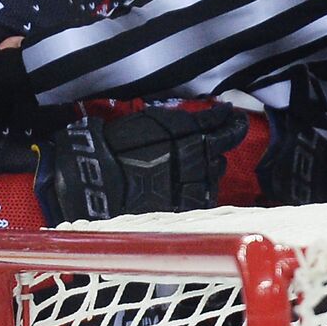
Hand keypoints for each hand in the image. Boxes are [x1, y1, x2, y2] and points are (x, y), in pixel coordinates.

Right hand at [34, 104, 249, 224]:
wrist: (92, 178)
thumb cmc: (116, 143)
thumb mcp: (153, 120)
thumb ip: (186, 122)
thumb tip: (215, 117)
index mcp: (191, 134)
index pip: (225, 129)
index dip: (233, 124)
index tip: (233, 119)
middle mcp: (198, 160)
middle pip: (220, 154)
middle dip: (214, 148)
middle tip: (203, 144)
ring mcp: (191, 186)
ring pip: (214, 177)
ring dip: (208, 171)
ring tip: (190, 167)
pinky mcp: (182, 208)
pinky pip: (201, 200)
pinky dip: (198, 192)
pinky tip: (188, 187)